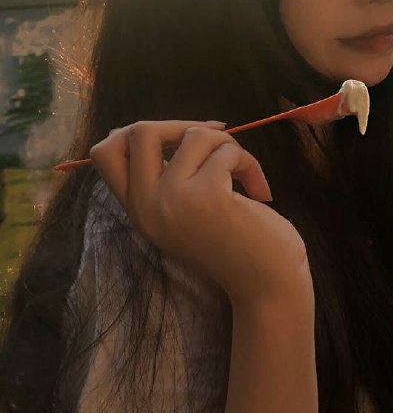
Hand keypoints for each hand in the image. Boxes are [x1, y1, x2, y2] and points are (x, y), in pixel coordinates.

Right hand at [90, 121, 312, 307]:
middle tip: (213, 144)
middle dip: (182, 125)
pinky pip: (227, 150)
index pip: (105, 153)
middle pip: (138, 131)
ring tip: (243, 174)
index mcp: (139, 210)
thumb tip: (174, 127)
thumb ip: (170, 180)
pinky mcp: (207, 195)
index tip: (176, 141)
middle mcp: (146, 206)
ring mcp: (173, 200)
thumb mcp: (187, 212)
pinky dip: (249, 163)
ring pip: (195, 135)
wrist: (267, 287)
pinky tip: (260, 192)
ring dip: (228, 146)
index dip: (136, 132)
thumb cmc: (237, 246)